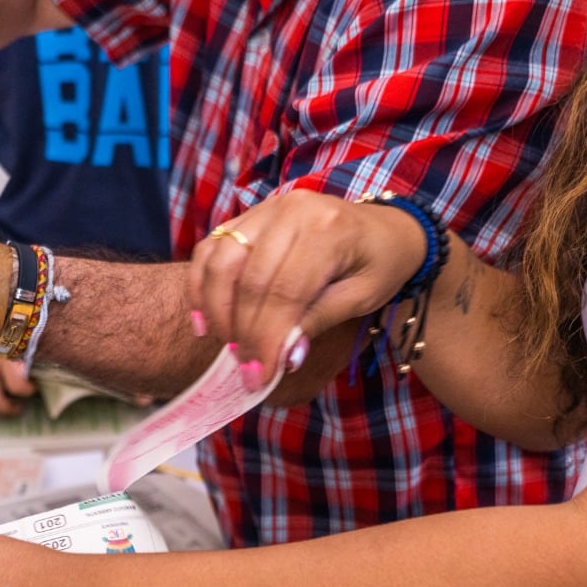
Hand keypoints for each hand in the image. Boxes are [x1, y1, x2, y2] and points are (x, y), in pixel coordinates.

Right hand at [186, 190, 424, 386]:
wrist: (384, 227)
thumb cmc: (378, 264)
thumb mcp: (361, 298)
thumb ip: (318, 321)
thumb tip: (282, 358)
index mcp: (327, 230)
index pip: (285, 292)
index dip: (267, 339)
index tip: (259, 377)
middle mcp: (292, 211)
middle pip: (249, 279)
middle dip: (241, 332)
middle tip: (243, 369)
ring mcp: (265, 209)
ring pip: (221, 261)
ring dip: (215, 309)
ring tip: (224, 343)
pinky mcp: (248, 216)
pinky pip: (211, 249)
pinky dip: (201, 285)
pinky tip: (204, 320)